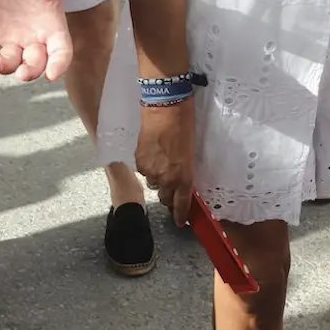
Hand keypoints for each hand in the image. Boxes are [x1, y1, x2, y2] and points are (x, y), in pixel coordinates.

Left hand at [0, 0, 111, 81]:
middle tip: (23, 72)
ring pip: (10, 63)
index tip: (53, 74)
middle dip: (30, 72)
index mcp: (52, 24)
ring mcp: (10, 37)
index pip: (61, 51)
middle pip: (36, 64)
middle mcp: (33, 36)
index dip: (59, 65)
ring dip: (4, 68)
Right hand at [136, 99, 194, 225]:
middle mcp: (166, 179)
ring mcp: (150, 171)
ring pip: (152, 183)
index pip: (181, 203)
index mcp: (184, 177)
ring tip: (161, 162)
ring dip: (157, 178)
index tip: (180, 222)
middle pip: (164, 197)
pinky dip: (147, 166)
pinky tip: (152, 153)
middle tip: (171, 182)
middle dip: (168, 193)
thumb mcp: (191, 151)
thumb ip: (185, 169)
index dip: (181, 215)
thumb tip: (182, 178)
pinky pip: (143, 170)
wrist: (164, 106)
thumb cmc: (184, 124)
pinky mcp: (139, 161)